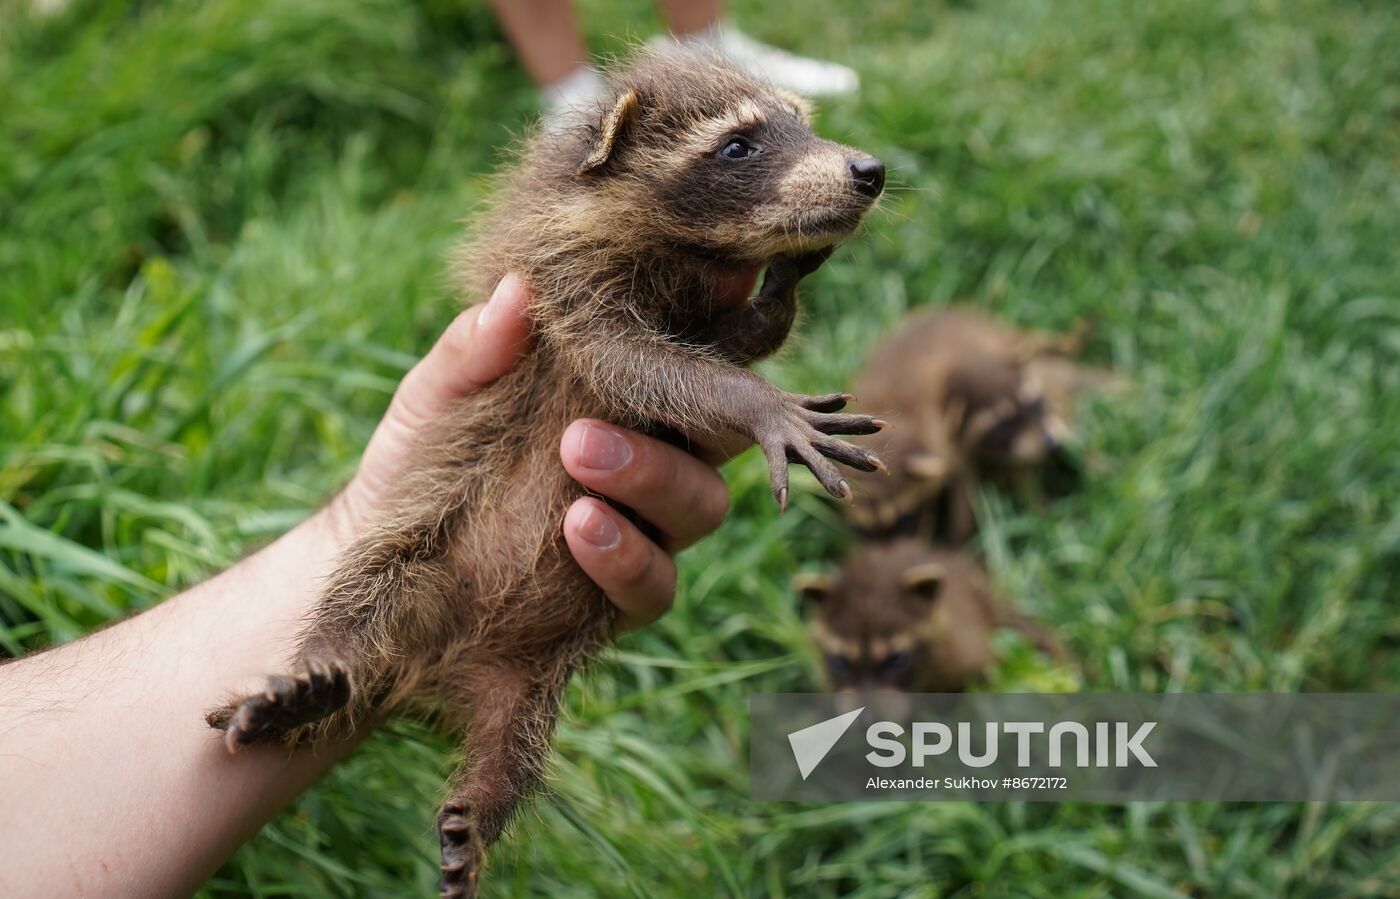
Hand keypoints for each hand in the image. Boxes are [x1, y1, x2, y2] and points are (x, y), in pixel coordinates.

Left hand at [335, 274, 729, 629]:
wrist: (371, 570)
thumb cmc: (415, 465)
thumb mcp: (432, 399)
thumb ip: (474, 349)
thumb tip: (520, 286)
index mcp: (618, 405)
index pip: (691, 365)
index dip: (718, 325)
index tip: (723, 284)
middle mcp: (645, 469)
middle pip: (723, 434)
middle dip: (692, 414)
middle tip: (596, 419)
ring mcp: (639, 538)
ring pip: (703, 505)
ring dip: (655, 481)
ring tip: (579, 468)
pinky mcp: (616, 606)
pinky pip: (654, 586)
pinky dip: (626, 557)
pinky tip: (579, 531)